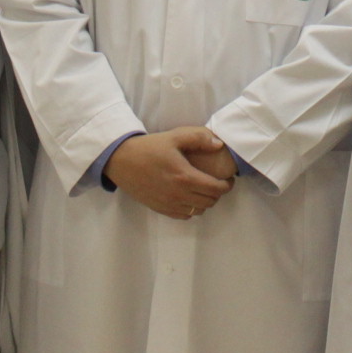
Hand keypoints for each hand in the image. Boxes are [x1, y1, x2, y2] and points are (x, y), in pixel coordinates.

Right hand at [106, 127, 235, 219]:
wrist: (122, 161)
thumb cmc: (150, 147)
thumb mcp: (175, 136)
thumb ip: (199, 138)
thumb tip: (219, 145)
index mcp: (185, 177)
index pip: (215, 189)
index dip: (227, 186)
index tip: (229, 180)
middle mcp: (178, 194)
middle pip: (209, 201)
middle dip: (218, 193)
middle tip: (217, 183)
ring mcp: (169, 204)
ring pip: (198, 211)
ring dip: (205, 202)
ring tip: (204, 190)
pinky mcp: (160, 209)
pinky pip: (184, 215)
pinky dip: (191, 209)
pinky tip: (189, 197)